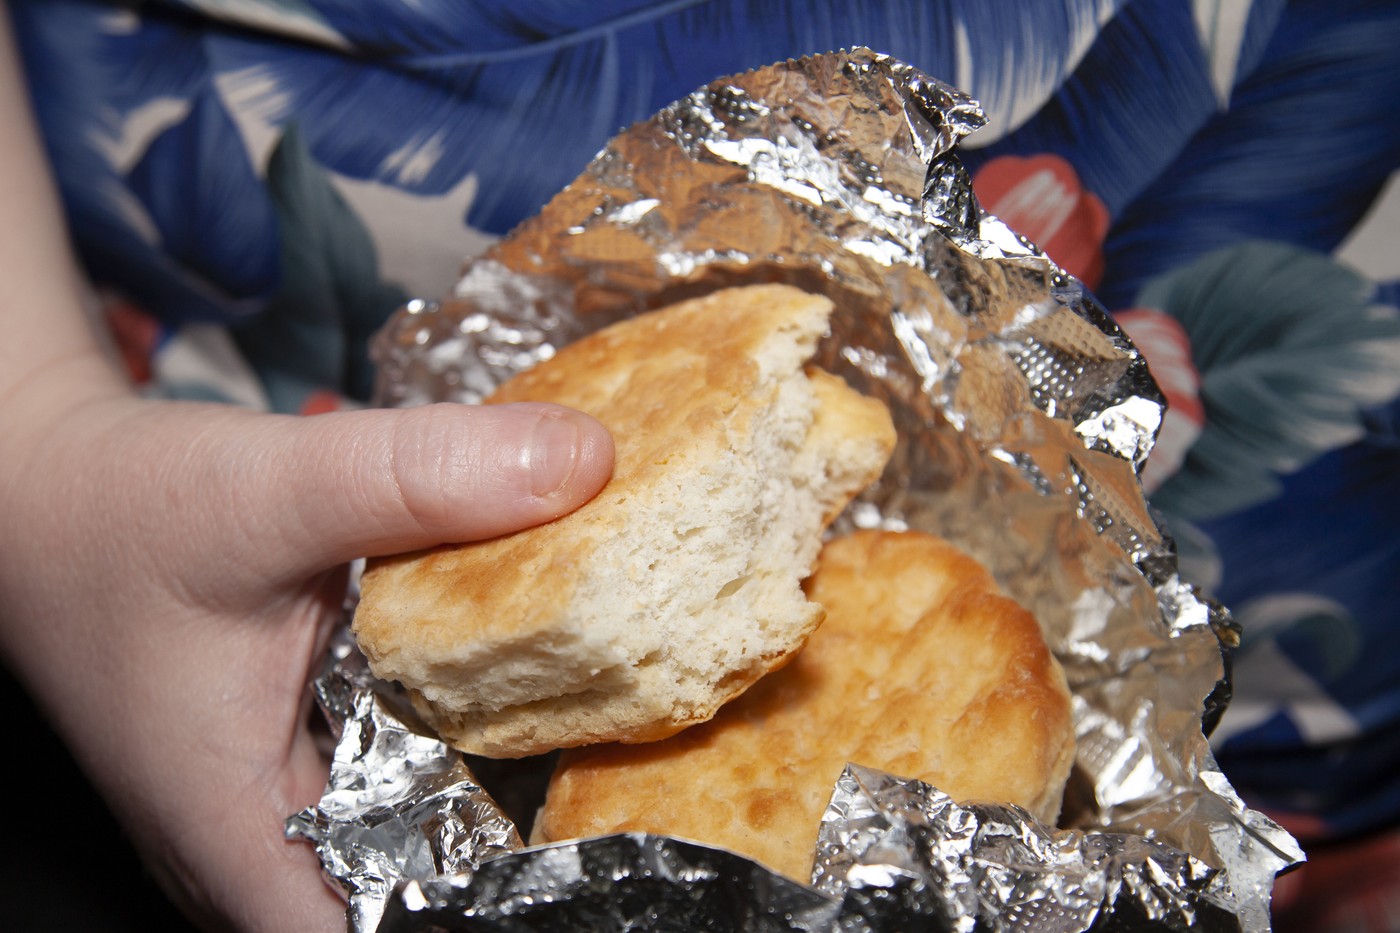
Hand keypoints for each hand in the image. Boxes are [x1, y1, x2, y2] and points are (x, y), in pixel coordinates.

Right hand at [0, 389, 612, 930]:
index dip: (504, 910)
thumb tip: (586, 464)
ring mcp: (282, 801)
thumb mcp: (270, 486)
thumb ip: (419, 477)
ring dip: (500, 780)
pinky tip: (528, 668)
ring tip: (603, 714)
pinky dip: (462, 724)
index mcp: (241, 835)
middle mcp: (263, 843)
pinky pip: (402, 768)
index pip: (396, 931)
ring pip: (417, 832)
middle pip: (423, 895)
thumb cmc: (117, 511)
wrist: (54, 484)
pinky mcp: (304, 747)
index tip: (601, 845)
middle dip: (525, 843)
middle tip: (631, 765)